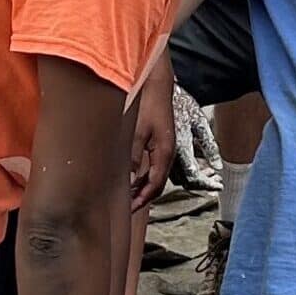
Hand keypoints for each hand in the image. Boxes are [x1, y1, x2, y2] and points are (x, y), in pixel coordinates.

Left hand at [130, 82, 175, 210]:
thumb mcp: (138, 131)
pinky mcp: (160, 142)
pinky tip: (133, 176)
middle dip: (143, 197)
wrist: (157, 85)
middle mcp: (168, 153)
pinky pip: (154, 166)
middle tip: (127, 207)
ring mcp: (165, 148)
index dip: (142, 199)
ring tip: (128, 195)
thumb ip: (134, 155)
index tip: (130, 209)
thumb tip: (130, 177)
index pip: (155, 185)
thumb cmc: (149, 105)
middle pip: (157, 183)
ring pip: (156, 175)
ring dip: (143, 187)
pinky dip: (144, 175)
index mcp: (164, 153)